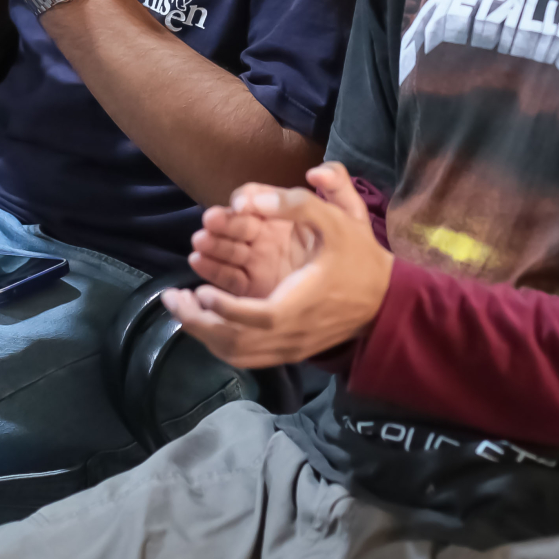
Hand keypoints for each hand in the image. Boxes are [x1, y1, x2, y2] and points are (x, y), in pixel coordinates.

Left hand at [161, 163, 393, 366]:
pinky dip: (219, 344)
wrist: (386, 301)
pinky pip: (247, 358)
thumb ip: (299, 204)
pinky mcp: (289, 352)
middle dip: (199, 323)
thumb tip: (255, 200)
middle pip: (239, 343)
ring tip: (179, 307)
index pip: (259, 318)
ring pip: (238, 354)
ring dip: (204, 334)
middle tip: (172, 298)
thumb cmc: (359, 259)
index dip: (228, 310)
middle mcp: (293, 334)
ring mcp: (291, 348)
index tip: (202, 291)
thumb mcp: (339, 221)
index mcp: (302, 304)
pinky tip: (203, 323)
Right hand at [187, 162, 364, 296]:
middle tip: (210, 222)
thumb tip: (314, 172)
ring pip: (227, 249)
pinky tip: (198, 262)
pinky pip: (228, 278)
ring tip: (200, 243)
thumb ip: (336, 186)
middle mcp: (265, 235)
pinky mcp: (254, 286)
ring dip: (211, 244)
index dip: (246, 199)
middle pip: (235, 224)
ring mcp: (258, 261)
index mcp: (282, 215)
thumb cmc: (355, 249)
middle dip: (221, 221)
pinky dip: (211, 270)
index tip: (242, 204)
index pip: (255, 200)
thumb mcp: (349, 214)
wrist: (366, 293)